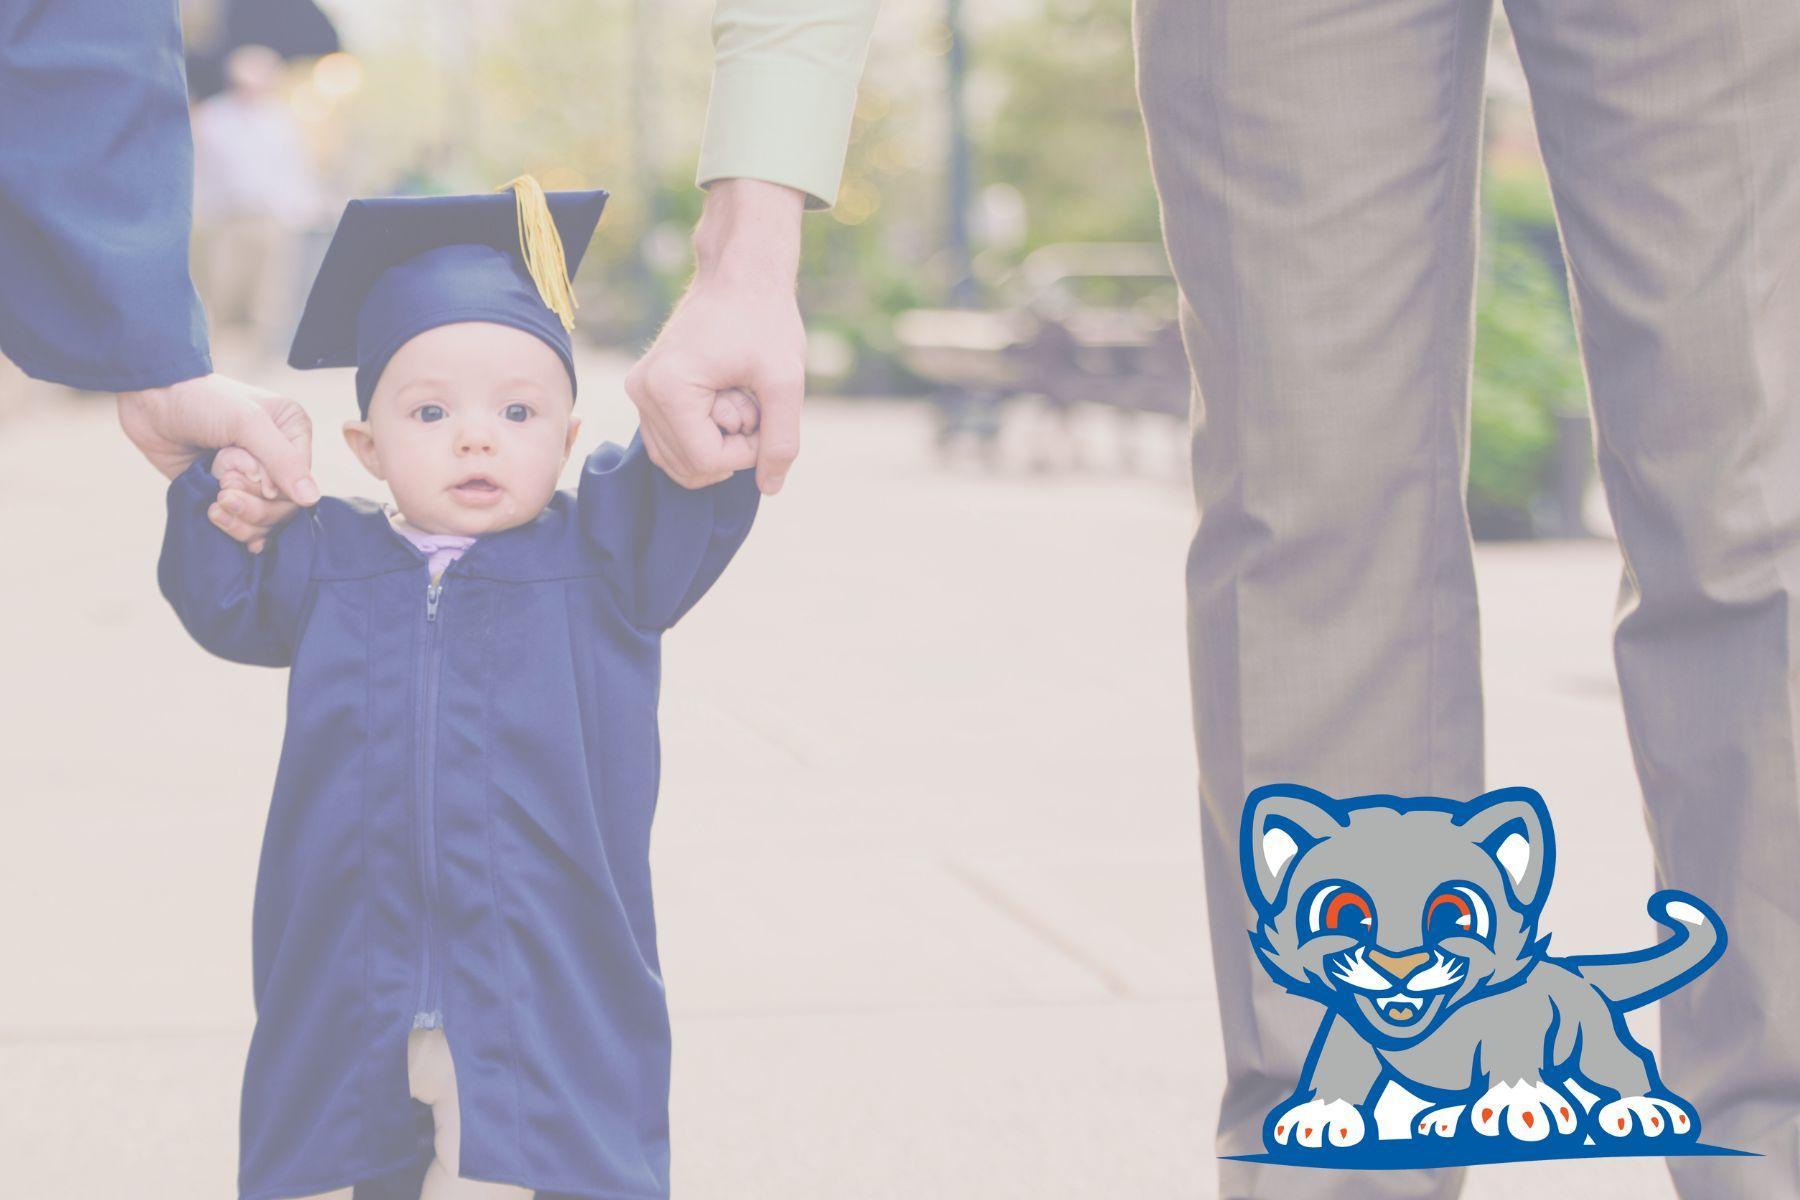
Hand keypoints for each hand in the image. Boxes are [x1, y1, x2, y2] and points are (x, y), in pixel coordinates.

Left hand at [118, 372, 318, 504]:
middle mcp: (277, 458)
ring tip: (215, 503)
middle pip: (285, 507)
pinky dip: (232, 527)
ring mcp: (251, 478)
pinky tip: (217, 517)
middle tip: (222, 489)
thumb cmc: (201, 400)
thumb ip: (282, 460)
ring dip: (241, 519)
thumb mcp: (247, 423)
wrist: (150, 398)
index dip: (273, 489)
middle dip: (254, 506)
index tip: (240, 475)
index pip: (300, 482)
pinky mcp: (226, 491)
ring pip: (265, 520)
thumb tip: (310, 500)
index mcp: (292, 434)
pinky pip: (243, 524)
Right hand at [624, 179, 804, 493]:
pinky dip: (704, 436)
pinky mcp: (645, 392)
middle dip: (732, 446)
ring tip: (737, 396)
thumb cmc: (765, 320)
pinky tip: (725, 401)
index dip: (747, 452)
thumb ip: (782, 440)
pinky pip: (672, 444)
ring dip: (719, 441)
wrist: (740, 276)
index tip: (763, 413)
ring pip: (679, 462)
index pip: (707, 460)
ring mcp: (638, 392)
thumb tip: (770, 488)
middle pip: (690, 466)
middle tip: (749, 400)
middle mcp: (641, 392)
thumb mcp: (786, 380)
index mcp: (667, 387)